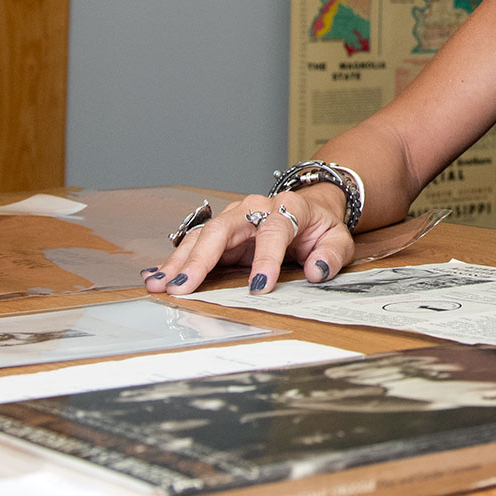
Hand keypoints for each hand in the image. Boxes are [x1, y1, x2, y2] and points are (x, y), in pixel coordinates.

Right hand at [143, 184, 352, 295]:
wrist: (311, 209)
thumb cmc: (321, 227)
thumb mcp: (338, 240)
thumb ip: (331, 255)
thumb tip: (316, 271)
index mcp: (287, 207)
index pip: (273, 231)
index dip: (266, 258)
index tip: (260, 287)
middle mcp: (254, 208)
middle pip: (223, 229)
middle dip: (201, 259)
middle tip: (184, 287)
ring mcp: (234, 218)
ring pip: (202, 236)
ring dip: (179, 262)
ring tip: (160, 285)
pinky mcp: (222, 231)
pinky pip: (195, 244)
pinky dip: (175, 261)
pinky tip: (157, 277)